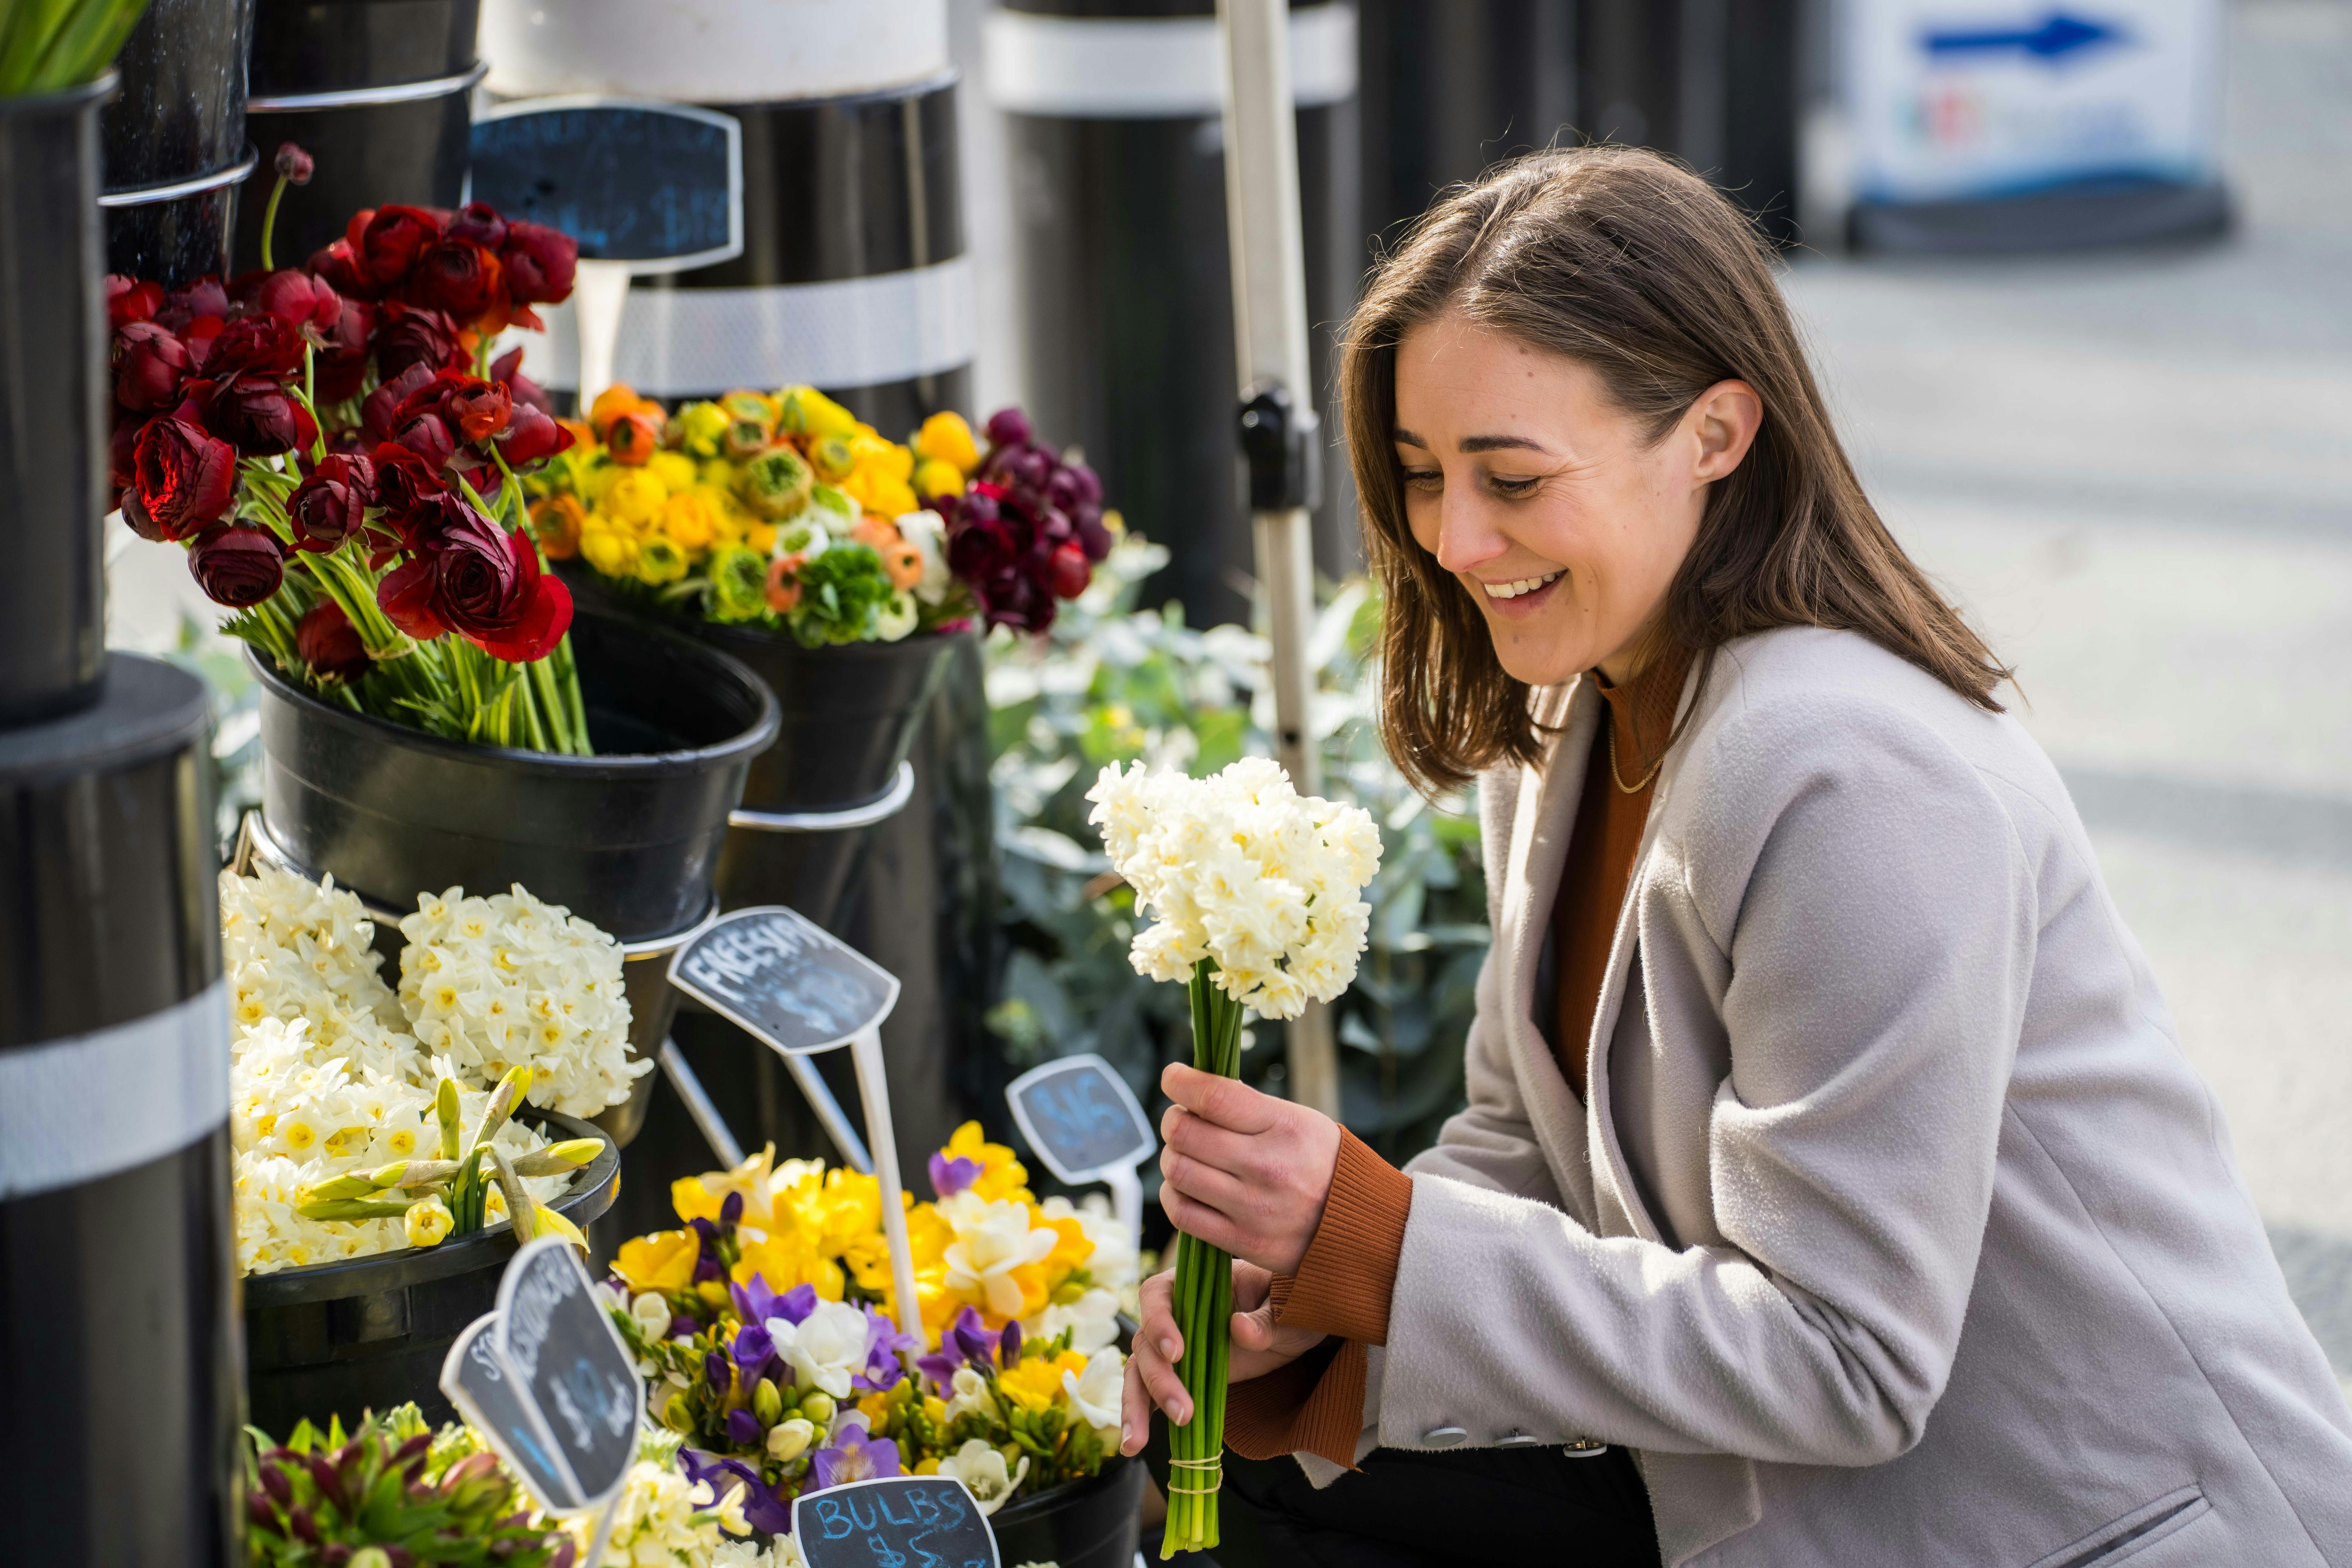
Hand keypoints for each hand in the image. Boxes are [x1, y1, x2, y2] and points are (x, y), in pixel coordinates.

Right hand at [1119, 1260, 1327, 1454]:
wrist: (1294, 1327)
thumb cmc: (1288, 1304)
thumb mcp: (1286, 1309)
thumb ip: (1265, 1319)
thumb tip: (1239, 1328)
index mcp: (1194, 1283)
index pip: (1158, 1294)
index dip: (1159, 1322)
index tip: (1177, 1353)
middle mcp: (1175, 1313)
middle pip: (1146, 1342)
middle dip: (1159, 1379)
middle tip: (1182, 1412)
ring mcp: (1174, 1347)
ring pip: (1140, 1372)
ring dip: (1137, 1405)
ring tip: (1137, 1443)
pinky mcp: (1179, 1376)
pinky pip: (1150, 1394)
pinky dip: (1141, 1417)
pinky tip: (1134, 1445)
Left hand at [1158, 1062, 1341, 1275]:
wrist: (1361, 1224)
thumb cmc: (1321, 1162)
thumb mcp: (1300, 1121)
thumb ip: (1249, 1107)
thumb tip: (1196, 1091)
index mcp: (1284, 1127)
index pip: (1214, 1097)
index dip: (1180, 1082)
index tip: (1172, 1077)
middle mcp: (1267, 1167)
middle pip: (1186, 1134)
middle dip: (1173, 1121)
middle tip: (1181, 1121)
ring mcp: (1253, 1208)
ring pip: (1178, 1173)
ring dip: (1172, 1158)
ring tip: (1186, 1155)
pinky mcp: (1243, 1241)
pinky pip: (1183, 1215)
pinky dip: (1174, 1196)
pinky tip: (1186, 1188)